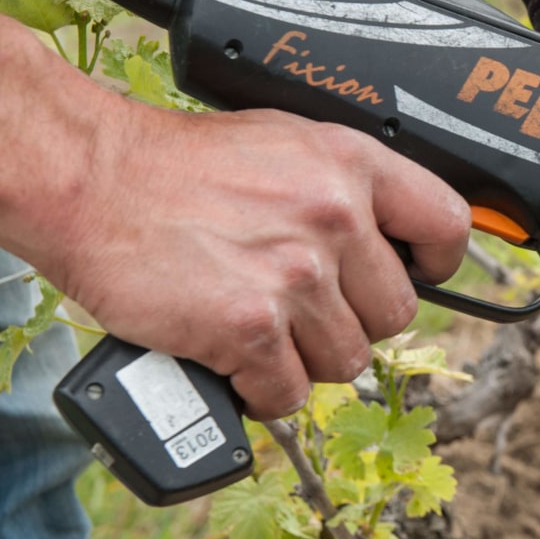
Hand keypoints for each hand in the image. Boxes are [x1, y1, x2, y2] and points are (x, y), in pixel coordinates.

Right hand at [54, 104, 469, 419]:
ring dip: (306, 358)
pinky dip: (261, 389)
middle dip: (352, 320)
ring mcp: (296, 274)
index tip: (416, 274)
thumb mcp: (287, 145)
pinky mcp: (250, 327)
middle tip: (305, 306)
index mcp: (353, 165)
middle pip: (395, 314)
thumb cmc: (180, 166)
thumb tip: (394, 237)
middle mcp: (335, 216)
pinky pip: (289, 393)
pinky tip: (235, 359)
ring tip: (265, 328)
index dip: (436, 263)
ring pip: (346, 361)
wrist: (93, 179)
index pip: (446, 225)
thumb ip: (347, 188)